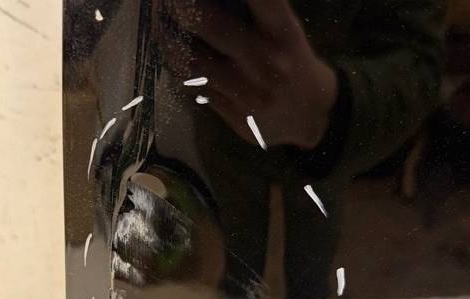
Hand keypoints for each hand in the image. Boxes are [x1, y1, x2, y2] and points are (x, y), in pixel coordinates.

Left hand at [159, 0, 337, 149]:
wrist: (311, 115)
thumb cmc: (290, 61)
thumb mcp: (282, 30)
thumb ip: (252, 12)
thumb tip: (203, 1)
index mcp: (283, 33)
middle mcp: (268, 62)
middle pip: (213, 25)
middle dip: (182, 6)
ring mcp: (250, 92)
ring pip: (195, 60)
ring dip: (170, 38)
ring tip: (158, 21)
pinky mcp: (236, 115)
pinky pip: (196, 86)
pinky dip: (177, 66)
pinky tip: (170, 51)